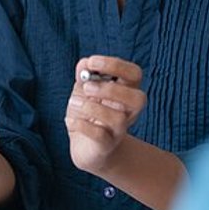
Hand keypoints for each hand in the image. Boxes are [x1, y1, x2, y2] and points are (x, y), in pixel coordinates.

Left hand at [65, 56, 146, 174]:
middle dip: (111, 89)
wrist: (86, 147)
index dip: (116, 65)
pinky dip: (81, 125)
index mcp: (126, 91)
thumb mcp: (84, 89)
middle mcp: (128, 112)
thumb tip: (85, 63)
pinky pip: (100, 136)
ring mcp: (119, 130)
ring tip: (73, 103)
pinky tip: (70, 121)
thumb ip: (85, 74)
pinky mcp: (106, 146)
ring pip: (118, 118)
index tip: (92, 62)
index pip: (134, 74)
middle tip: (87, 87)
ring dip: (90, 107)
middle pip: (138, 99)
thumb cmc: (88, 113)